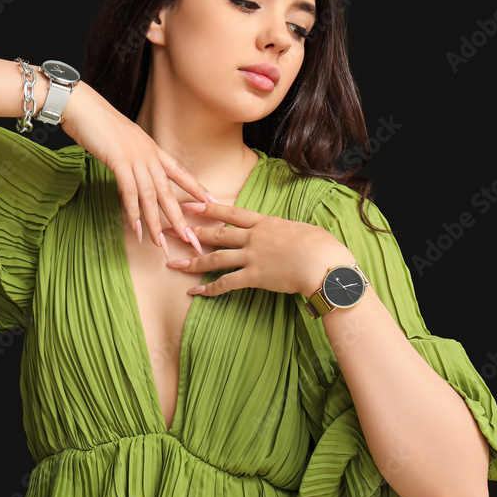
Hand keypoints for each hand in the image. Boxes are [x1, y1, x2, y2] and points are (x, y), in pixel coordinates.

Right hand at [60, 82, 214, 251]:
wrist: (82, 106)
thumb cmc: (98, 123)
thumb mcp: (124, 141)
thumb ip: (134, 157)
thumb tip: (136, 171)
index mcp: (152, 148)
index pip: (180, 172)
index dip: (197, 188)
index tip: (213, 202)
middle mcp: (149, 154)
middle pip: (169, 191)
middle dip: (180, 218)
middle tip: (191, 239)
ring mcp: (135, 157)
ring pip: (151, 195)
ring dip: (155, 222)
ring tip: (160, 244)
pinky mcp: (118, 161)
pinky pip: (129, 191)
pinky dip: (133, 211)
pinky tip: (136, 228)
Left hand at [164, 201, 354, 296]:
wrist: (324, 264)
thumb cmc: (321, 246)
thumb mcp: (302, 229)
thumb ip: (287, 230)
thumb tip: (286, 231)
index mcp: (265, 222)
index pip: (231, 212)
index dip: (209, 208)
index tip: (191, 204)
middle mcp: (254, 237)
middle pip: (217, 233)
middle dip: (192, 231)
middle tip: (171, 229)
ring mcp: (252, 257)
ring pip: (215, 258)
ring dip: (192, 263)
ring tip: (173, 265)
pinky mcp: (255, 277)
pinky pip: (226, 283)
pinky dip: (209, 289)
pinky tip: (195, 292)